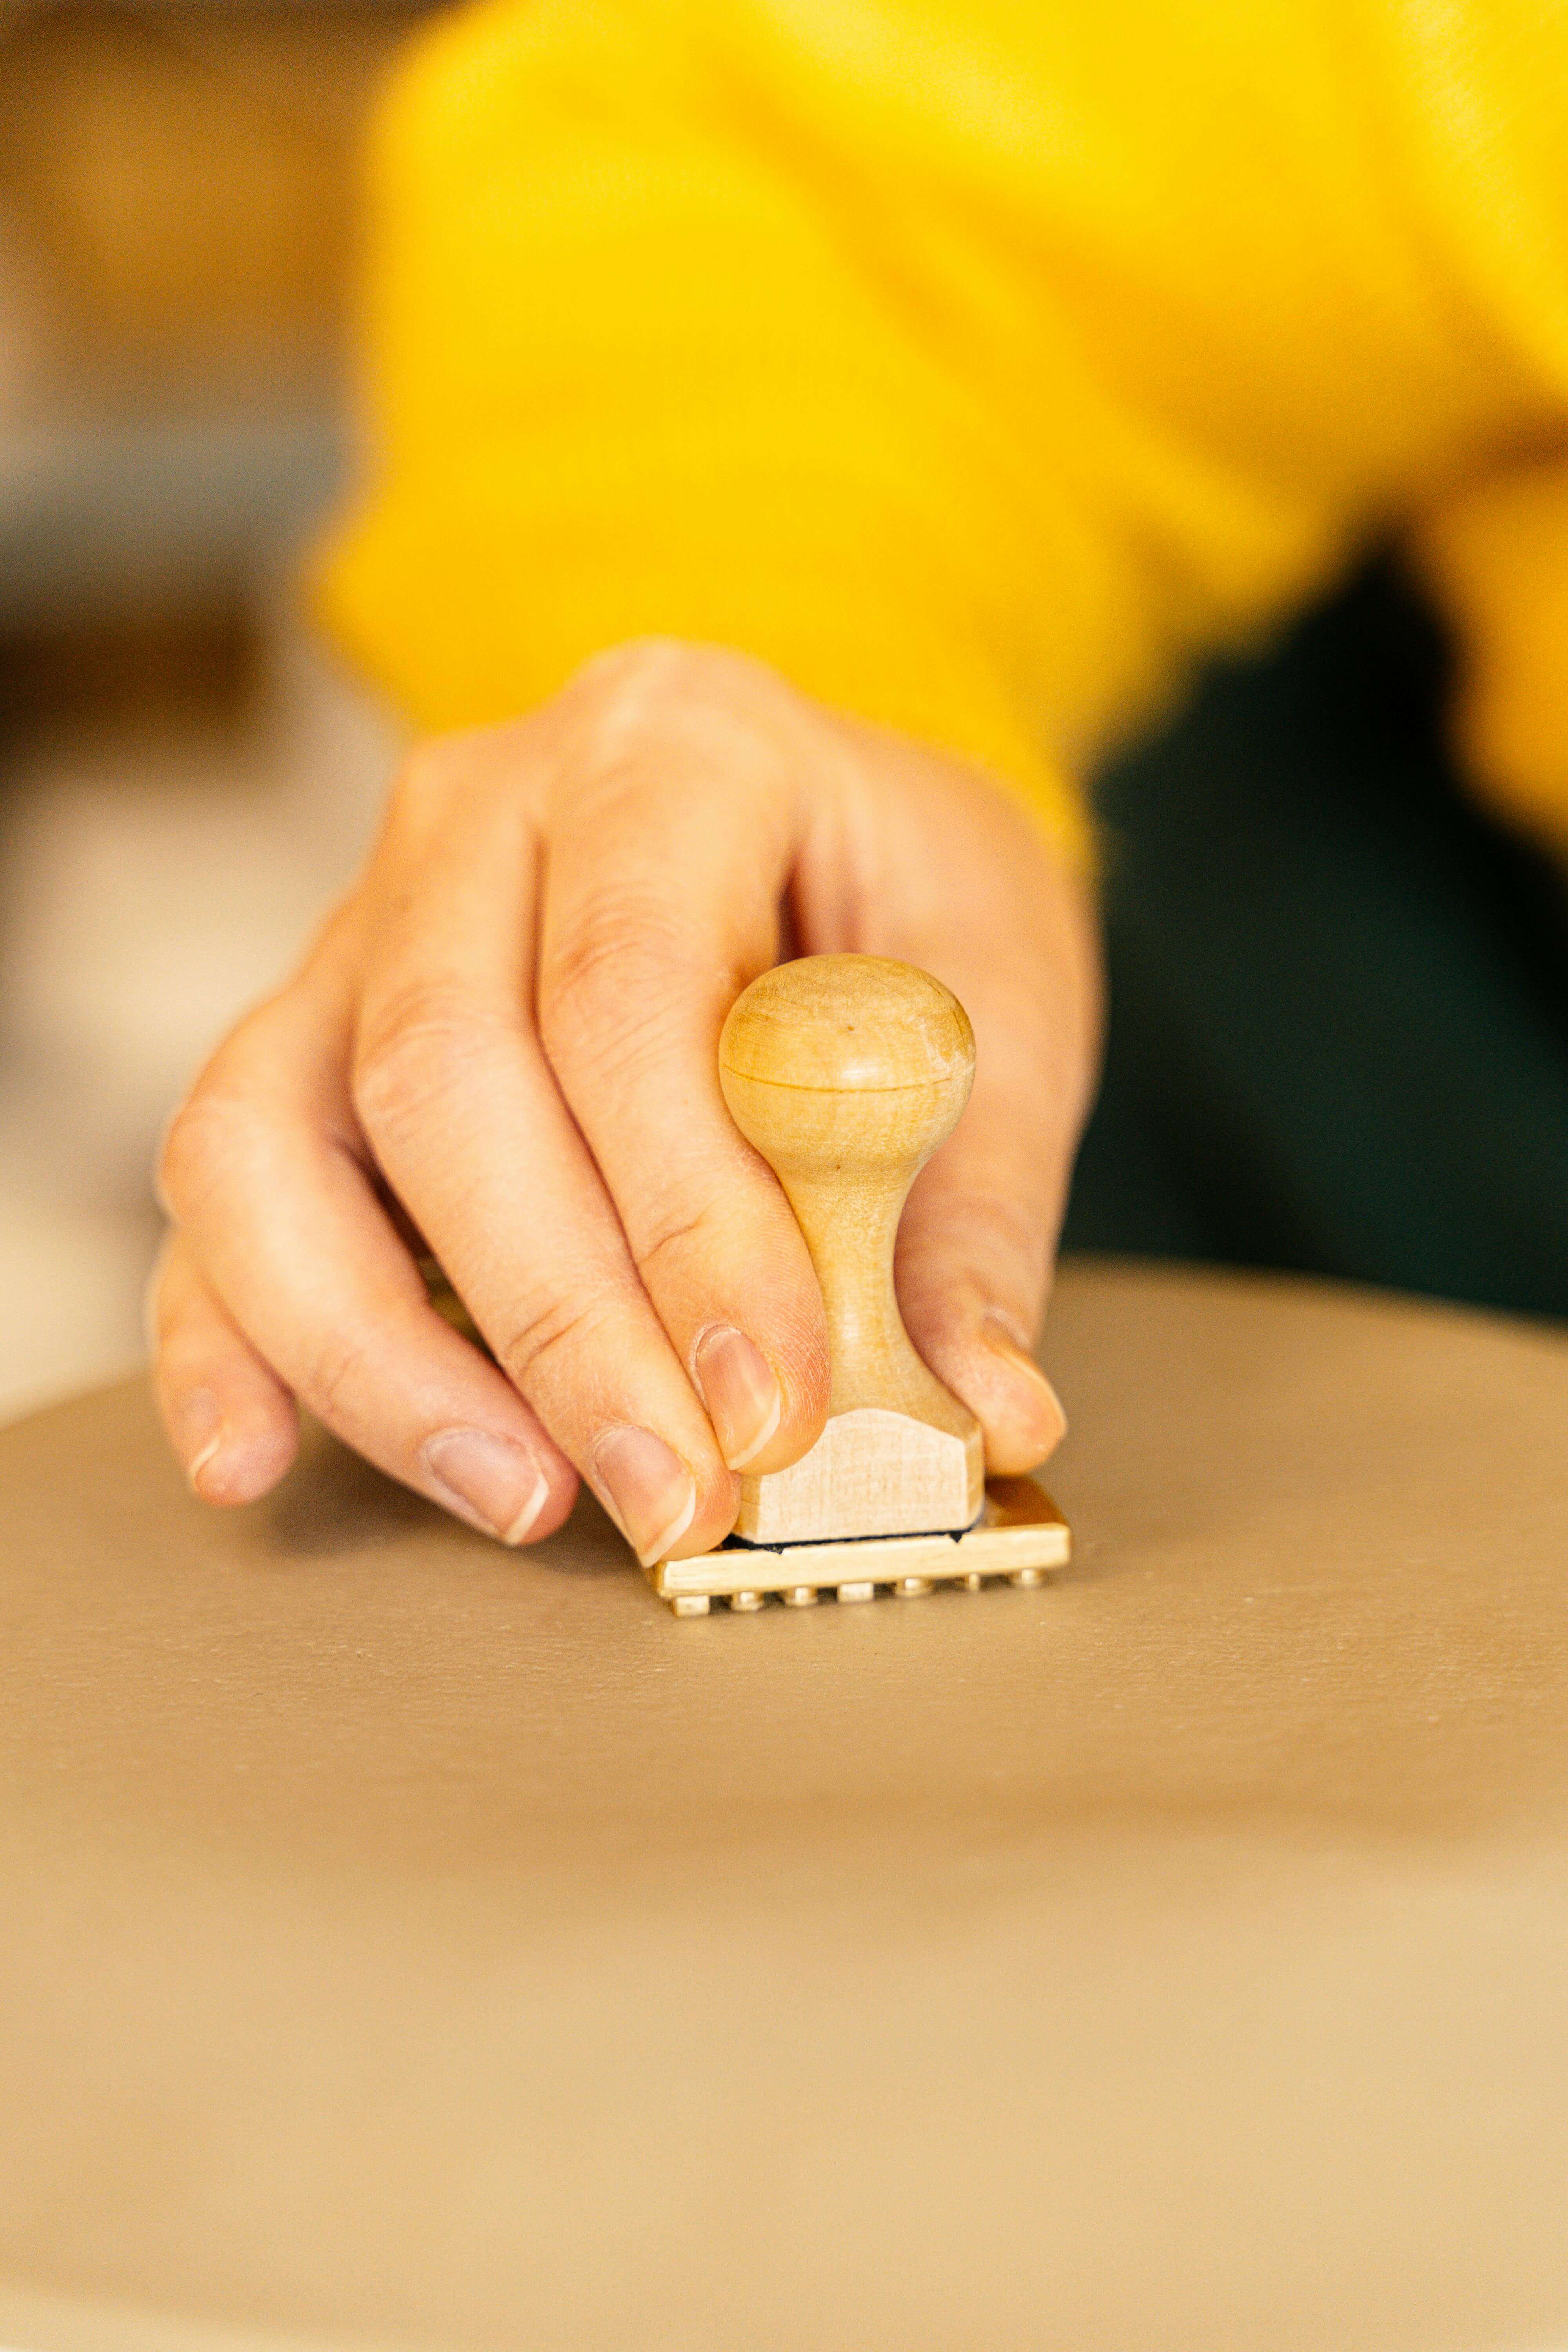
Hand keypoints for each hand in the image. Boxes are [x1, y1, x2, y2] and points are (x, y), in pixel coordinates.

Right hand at [150, 641, 1100, 1564]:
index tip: (768, 1403)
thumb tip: (988, 1409)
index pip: (630, 990)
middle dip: (559, 1323)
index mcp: (673, 748)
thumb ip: (978, 1200)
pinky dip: (229, 1333)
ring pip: (273, 1133)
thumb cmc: (907, 889)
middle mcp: (481, 812)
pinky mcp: (309, 1034)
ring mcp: (365, 920)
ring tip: (521, 1497)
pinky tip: (258, 1460)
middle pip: (441, 1072)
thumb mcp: (1005, 996)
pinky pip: (228, 1182)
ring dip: (381, 1351)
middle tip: (673, 1492)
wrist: (824, 814)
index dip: (689, 1219)